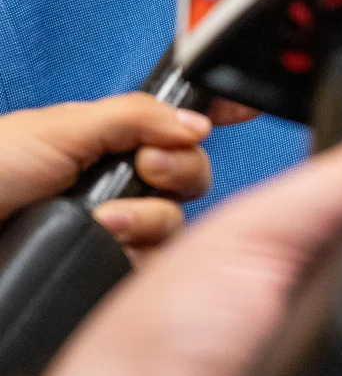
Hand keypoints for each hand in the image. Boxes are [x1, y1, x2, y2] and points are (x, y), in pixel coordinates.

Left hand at [0, 95, 212, 251]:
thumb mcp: (64, 128)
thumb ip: (135, 116)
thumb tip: (197, 124)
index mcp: (113, 139)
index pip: (176, 124)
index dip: (215, 112)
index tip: (244, 109)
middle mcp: (123, 181)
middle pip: (192, 172)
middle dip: (180, 167)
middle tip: (146, 166)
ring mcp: (121, 227)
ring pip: (178, 220)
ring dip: (150, 214)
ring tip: (108, 217)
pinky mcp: (112, 267)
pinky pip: (156, 261)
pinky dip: (140, 249)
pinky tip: (109, 240)